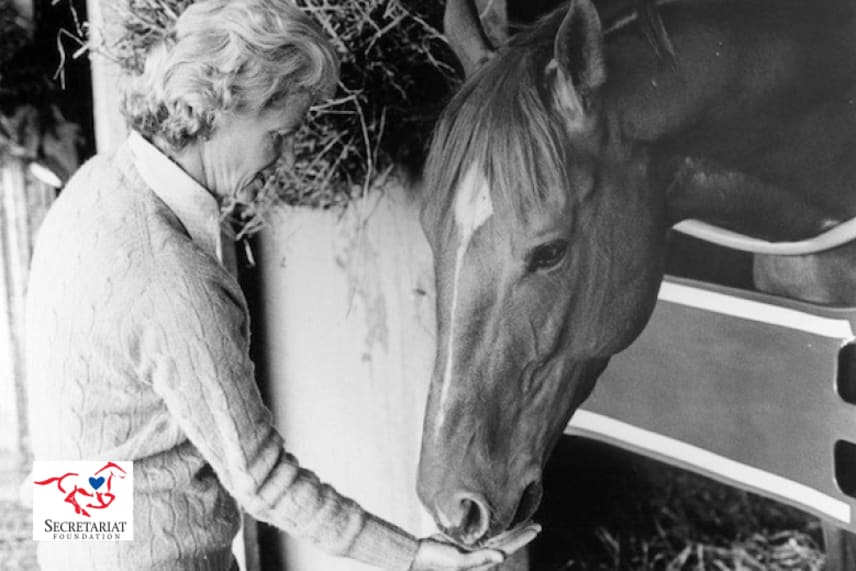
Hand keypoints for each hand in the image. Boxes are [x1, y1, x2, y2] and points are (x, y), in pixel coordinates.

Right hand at [408, 523, 540, 570]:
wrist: (418, 556)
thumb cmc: (437, 560)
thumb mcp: (458, 561)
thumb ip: (480, 559)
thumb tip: (502, 557)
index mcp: (482, 560)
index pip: (507, 548)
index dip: (522, 538)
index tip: (536, 529)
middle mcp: (481, 555)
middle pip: (506, 542)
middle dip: (521, 533)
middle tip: (537, 524)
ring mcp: (473, 548)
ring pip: (498, 537)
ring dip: (511, 529)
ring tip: (524, 521)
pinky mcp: (465, 541)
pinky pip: (485, 533)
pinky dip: (495, 527)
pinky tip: (501, 520)